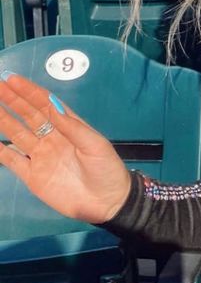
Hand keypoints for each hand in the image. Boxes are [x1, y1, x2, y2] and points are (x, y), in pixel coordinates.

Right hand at [0, 72, 131, 223]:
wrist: (107, 203)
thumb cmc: (106, 169)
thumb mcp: (95, 145)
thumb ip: (73, 127)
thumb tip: (52, 105)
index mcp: (69, 127)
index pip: (45, 104)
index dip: (29, 92)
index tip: (13, 80)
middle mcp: (52, 137)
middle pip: (28, 115)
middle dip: (12, 100)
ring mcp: (40, 156)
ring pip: (16, 133)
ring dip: (3, 120)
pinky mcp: (32, 176)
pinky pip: (12, 160)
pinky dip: (0, 151)